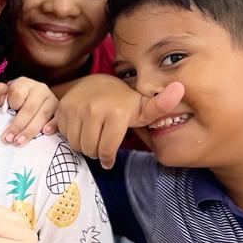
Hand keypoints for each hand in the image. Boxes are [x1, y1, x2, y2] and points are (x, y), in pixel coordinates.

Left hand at [0, 77, 58, 144]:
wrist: (29, 99)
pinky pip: (58, 118)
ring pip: (42, 115)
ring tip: (20, 141)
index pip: (18, 93)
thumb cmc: (14, 98)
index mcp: (24, 84)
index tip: (4, 114)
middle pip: (29, 108)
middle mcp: (40, 89)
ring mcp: (51, 100)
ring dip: (31, 130)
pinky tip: (45, 133)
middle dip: (18, 125)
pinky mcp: (59, 110)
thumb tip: (2, 100)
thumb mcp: (4, 92)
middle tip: (9, 139)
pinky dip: (52, 125)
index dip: (12, 104)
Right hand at [55, 75, 183, 167]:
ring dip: (82, 145)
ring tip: (91, 137)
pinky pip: (63, 133)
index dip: (107, 159)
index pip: (105, 150)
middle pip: (89, 149)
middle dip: (95, 152)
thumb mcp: (144, 106)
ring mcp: (76, 107)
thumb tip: (180, 88)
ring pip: (75, 143)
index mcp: (116, 113)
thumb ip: (162, 105)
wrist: (99, 83)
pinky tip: (81, 128)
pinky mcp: (63, 107)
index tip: (109, 159)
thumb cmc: (125, 102)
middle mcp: (94, 109)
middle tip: (100, 145)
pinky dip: (71, 135)